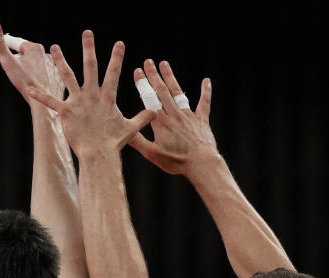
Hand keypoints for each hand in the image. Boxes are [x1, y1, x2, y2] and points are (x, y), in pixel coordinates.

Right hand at [0, 20, 64, 106]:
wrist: (44, 105)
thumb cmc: (25, 83)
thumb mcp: (7, 62)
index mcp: (35, 48)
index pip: (17, 45)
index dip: (10, 54)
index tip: (10, 63)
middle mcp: (48, 54)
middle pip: (27, 56)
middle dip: (21, 64)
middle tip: (19, 76)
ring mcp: (55, 67)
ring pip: (37, 67)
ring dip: (31, 72)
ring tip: (27, 82)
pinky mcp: (59, 79)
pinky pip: (46, 77)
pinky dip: (41, 81)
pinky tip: (37, 88)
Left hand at [28, 30, 155, 156]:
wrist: (98, 153)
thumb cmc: (113, 142)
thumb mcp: (130, 128)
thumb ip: (142, 118)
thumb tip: (155, 112)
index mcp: (107, 97)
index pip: (114, 72)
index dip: (117, 57)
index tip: (119, 43)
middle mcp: (92, 95)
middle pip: (90, 66)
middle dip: (89, 48)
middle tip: (87, 33)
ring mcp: (78, 102)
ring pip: (68, 76)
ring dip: (60, 61)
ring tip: (54, 47)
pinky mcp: (65, 112)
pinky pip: (50, 101)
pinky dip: (40, 95)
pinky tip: (29, 89)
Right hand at [129, 60, 215, 176]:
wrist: (201, 164)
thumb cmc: (177, 161)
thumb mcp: (152, 154)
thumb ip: (137, 141)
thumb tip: (121, 129)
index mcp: (161, 122)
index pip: (149, 98)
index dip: (142, 84)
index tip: (137, 70)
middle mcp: (174, 115)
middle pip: (162, 91)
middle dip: (154, 75)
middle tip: (148, 61)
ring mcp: (188, 116)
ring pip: (178, 92)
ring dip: (170, 77)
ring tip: (164, 64)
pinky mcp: (201, 120)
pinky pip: (204, 103)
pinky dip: (205, 91)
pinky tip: (206, 81)